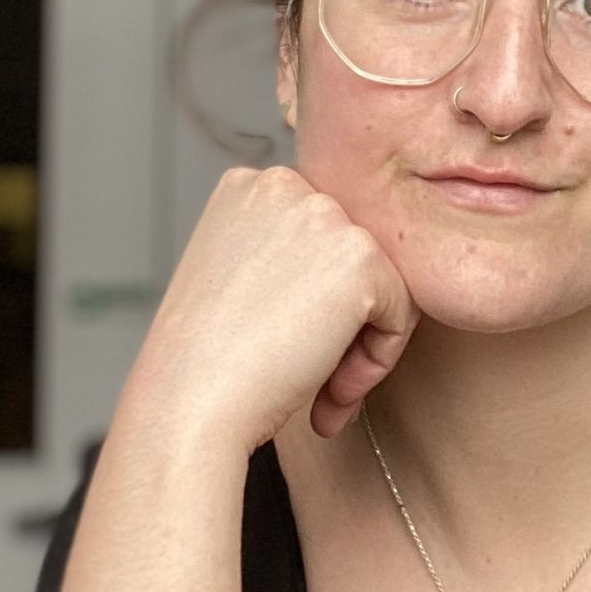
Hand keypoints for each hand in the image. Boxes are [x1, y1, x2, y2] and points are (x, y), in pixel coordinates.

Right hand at [119, 166, 418, 450]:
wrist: (189, 406)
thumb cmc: (205, 364)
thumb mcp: (235, 281)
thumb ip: (287, 258)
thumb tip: (342, 276)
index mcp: (249, 187)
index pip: (319, 240)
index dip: (313, 304)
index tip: (287, 351)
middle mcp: (286, 185)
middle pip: (353, 257)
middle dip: (342, 326)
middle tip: (313, 384)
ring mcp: (323, 215)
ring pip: (383, 283)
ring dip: (359, 347)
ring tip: (323, 396)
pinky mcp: (359, 256)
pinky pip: (401, 310)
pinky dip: (378, 360)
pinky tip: (331, 392)